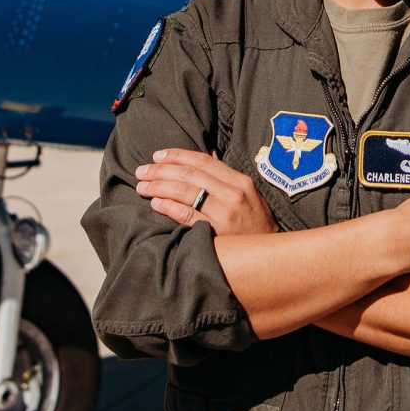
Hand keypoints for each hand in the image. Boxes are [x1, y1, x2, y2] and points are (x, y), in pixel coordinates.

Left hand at [134, 148, 273, 237]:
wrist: (268, 254)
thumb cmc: (255, 222)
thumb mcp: (247, 194)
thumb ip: (225, 177)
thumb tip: (204, 156)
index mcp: (240, 181)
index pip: (203, 161)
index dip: (177, 155)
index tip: (157, 155)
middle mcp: (232, 194)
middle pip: (190, 175)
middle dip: (161, 170)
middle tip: (141, 171)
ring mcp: (224, 214)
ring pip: (185, 193)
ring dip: (159, 187)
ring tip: (142, 186)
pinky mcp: (216, 233)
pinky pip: (187, 216)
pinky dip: (169, 207)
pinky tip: (155, 203)